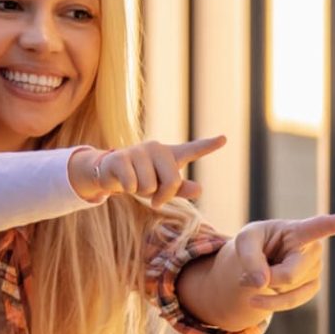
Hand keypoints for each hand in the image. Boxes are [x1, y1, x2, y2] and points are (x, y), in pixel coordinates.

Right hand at [73, 136, 224, 204]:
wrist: (110, 174)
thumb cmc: (142, 179)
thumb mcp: (163, 188)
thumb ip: (182, 189)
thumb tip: (199, 189)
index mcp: (170, 155)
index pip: (193, 150)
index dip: (209, 145)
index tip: (224, 139)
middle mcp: (157, 148)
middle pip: (172, 180)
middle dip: (162, 194)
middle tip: (153, 193)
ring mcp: (139, 150)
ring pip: (150, 186)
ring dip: (142, 192)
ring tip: (135, 181)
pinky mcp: (121, 157)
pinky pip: (132, 184)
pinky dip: (127, 189)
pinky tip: (123, 180)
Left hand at [220, 213, 334, 315]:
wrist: (259, 261)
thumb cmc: (255, 243)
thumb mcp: (244, 241)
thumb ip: (249, 257)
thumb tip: (262, 282)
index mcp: (299, 230)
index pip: (320, 227)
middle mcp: (314, 249)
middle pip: (288, 275)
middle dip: (265, 278)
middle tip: (249, 271)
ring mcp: (315, 269)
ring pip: (287, 290)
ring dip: (265, 289)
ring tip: (258, 275)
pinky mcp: (311, 287)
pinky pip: (290, 301)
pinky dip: (270, 302)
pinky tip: (262, 293)